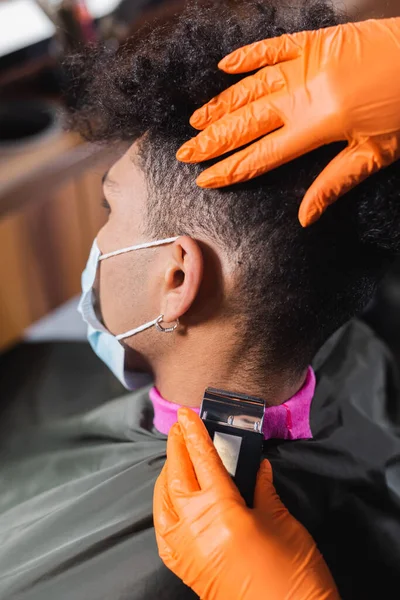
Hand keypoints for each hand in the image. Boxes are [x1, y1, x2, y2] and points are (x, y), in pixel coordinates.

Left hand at [153, 408, 338, 599]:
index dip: (194, 433)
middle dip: (177, 447)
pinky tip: (172, 497)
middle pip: (177, 475)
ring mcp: (184, 548)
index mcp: (221, 510)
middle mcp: (194, 526)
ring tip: (177, 457)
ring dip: (168, 474)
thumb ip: (263, 490)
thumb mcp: (282, 522)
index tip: (185, 414)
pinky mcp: (183, 566)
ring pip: (163, 499)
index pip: (202, 459)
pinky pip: (163, 527)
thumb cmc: (292, 572)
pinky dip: (164, 505)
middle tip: (179, 428)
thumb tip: (257, 467)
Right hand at [177, 18, 399, 225]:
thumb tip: (305, 217)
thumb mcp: (376, 155)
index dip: (230, 168)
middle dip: (212, 140)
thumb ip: (334, 183)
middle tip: (184, 152)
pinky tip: (226, 66)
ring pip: (252, 87)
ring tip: (195, 121)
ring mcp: (307, 63)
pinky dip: (249, 55)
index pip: (262, 154)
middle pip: (247, 121)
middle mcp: (305, 93)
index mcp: (319, 125)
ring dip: (221, 105)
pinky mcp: (316, 40)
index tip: (204, 179)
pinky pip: (274, 45)